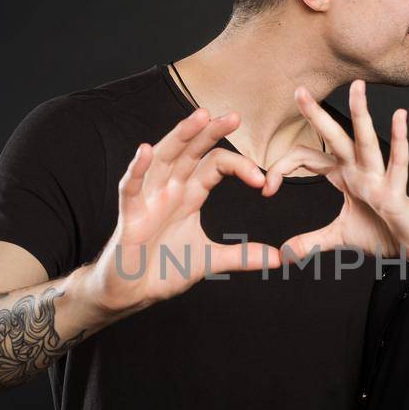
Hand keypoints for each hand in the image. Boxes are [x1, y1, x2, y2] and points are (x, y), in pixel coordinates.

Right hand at [84, 108, 281, 313]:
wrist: (133, 292)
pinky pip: (130, 188)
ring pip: (163, 159)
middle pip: (191, 152)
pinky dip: (137, 170)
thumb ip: (242, 256)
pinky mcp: (130, 216)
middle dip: (210, 133)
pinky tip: (145, 150)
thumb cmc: (164, 268)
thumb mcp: (210, 260)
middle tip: (234, 117)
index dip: (239, 166)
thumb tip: (279, 259)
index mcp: (189, 194)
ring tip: (198, 118)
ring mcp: (148, 200)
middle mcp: (169, 190)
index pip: (215, 165)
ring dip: (180, 137)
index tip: (262, 182)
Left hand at [262, 80, 408, 262]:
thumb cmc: (385, 234)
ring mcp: (379, 179)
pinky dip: (400, 141)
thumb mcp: (340, 237)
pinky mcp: (396, 193)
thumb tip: (285, 254)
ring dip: (361, 114)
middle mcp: (361, 170)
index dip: (283, 168)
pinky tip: (400, 116)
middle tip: (299, 90)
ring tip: (357, 87)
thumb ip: (312, 241)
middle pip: (335, 137)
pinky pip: (397, 164)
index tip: (266, 189)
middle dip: (317, 115)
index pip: (308, 159)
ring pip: (367, 142)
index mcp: (345, 175)